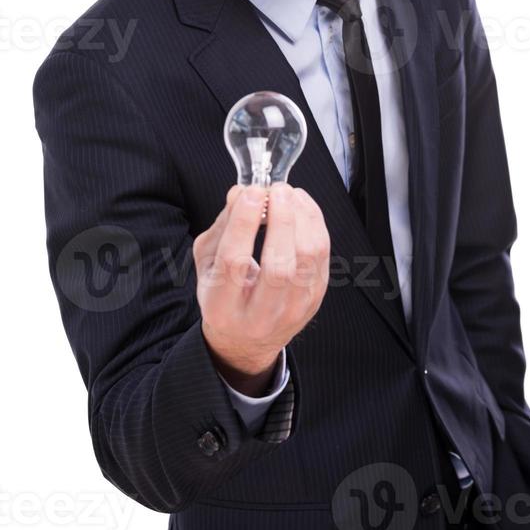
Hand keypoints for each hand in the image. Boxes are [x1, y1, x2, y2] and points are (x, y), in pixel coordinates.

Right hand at [193, 182, 330, 387]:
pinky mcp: (315, 300)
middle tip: (276, 190)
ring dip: (302, 218)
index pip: (234, 262)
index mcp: (222, 306)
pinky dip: (315, 224)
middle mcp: (259, 315)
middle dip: (281, 219)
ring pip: (306, 260)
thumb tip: (241, 192)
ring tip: (289, 194)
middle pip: (278, 266)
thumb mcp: (208, 263)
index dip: (244, 223)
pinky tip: (302, 206)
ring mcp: (292, 310)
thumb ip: (222, 226)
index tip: (251, 193)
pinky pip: (322, 256)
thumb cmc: (224, 294)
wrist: (247, 339)